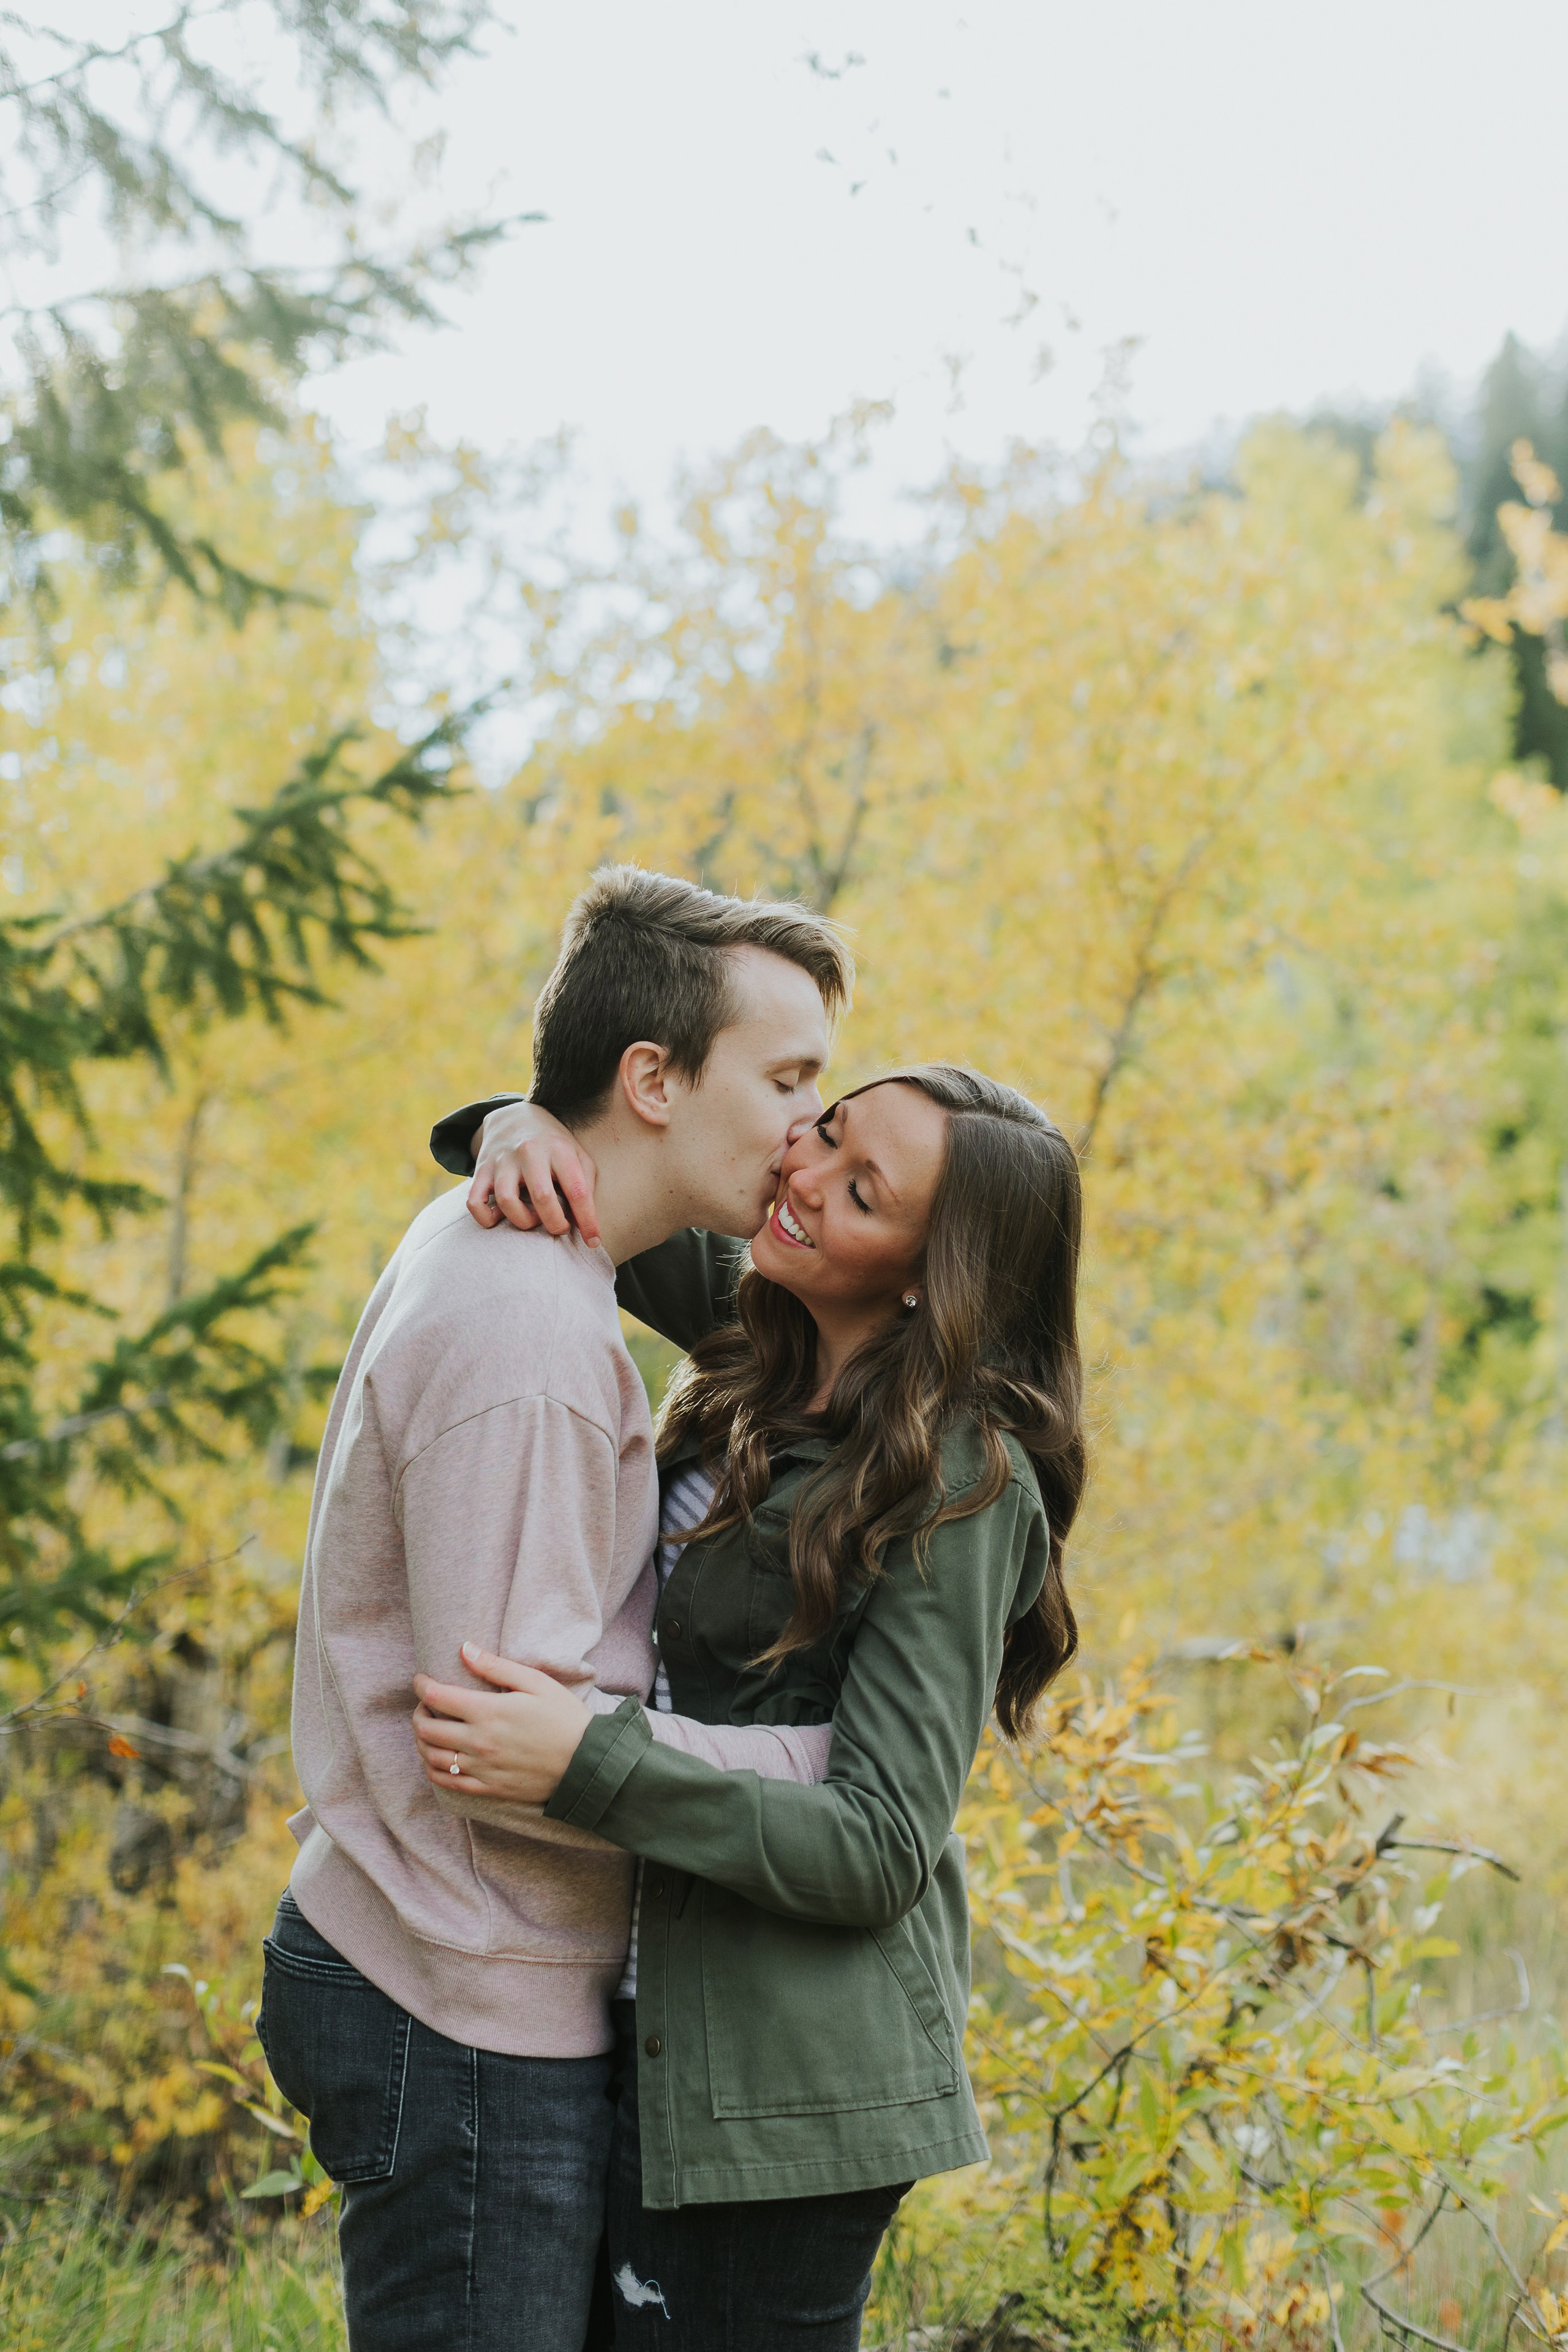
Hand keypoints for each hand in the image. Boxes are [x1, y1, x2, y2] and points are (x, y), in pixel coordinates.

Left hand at [412, 1643, 593, 1802]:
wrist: (586, 1764)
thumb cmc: (564, 1718)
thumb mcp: (536, 1683)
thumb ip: (496, 1667)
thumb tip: (465, 1649)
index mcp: (488, 1712)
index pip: (437, 1697)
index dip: (422, 1685)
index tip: (421, 1679)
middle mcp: (478, 1742)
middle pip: (426, 1729)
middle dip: (418, 1713)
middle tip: (425, 1704)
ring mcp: (481, 1768)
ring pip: (431, 1758)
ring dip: (422, 1742)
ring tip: (430, 1730)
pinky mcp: (488, 1788)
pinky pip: (447, 1783)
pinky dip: (434, 1770)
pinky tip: (438, 1760)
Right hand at [466, 1103, 599, 1241]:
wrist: (514, 1117)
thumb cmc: (553, 1144)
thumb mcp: (577, 1154)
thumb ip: (586, 1183)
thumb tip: (588, 1222)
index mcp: (559, 1149)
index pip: (577, 1190)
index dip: (587, 1221)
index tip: (593, 1242)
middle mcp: (530, 1152)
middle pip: (543, 1197)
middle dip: (555, 1224)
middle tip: (560, 1227)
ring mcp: (503, 1160)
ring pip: (508, 1202)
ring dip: (523, 1221)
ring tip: (532, 1219)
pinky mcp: (482, 1169)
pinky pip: (475, 1202)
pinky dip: (486, 1218)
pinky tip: (500, 1217)